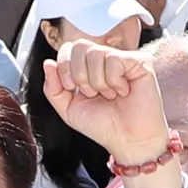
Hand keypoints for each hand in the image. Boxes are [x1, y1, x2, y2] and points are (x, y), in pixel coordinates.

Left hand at [44, 39, 174, 175]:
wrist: (128, 141)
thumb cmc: (103, 125)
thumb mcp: (68, 109)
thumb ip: (53, 87)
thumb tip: (48, 63)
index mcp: (87, 66)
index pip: (67, 48)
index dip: (64, 68)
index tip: (72, 89)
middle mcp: (104, 58)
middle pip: (79, 46)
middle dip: (79, 75)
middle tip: (93, 94)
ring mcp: (122, 58)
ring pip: (96, 53)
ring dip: (98, 82)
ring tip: (110, 95)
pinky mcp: (139, 62)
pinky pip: (114, 60)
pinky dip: (115, 82)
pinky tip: (124, 92)